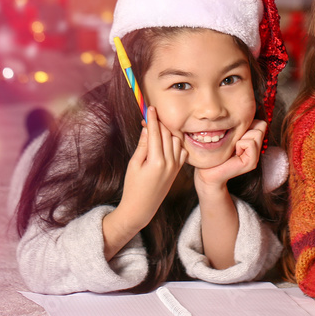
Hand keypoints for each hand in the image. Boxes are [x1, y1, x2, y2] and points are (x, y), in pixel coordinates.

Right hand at [116, 106, 187, 228]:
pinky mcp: (178, 169)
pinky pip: (181, 150)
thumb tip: (147, 128)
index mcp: (156, 161)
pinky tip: (165, 142)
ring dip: (167, 132)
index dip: (153, 118)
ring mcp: (176, 166)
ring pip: (176, 140)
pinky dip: (175, 143)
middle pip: (167, 134)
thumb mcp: (134, 164)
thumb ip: (143, 145)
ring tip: (156, 129)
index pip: (156, 133)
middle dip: (159, 123)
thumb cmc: (133, 186)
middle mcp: (170, 162)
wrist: (142, 207)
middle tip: (149, 117)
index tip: (150, 108)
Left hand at [194, 120, 266, 191]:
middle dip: (246, 129)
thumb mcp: (229, 136)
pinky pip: (250, 143)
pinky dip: (240, 144)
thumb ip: (240, 128)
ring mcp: (255, 157)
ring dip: (242, 137)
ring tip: (234, 148)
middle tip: (235, 142)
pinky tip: (234, 153)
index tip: (236, 135)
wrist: (208, 173)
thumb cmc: (215, 153)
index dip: (249, 124)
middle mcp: (257, 149)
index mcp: (252, 142)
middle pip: (262, 126)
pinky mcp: (251, 162)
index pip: (261, 123)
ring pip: (257, 133)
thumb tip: (245, 114)